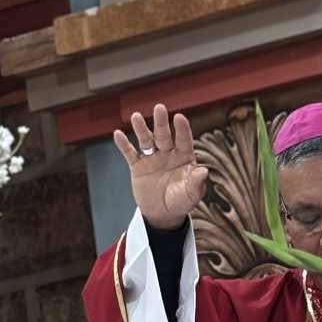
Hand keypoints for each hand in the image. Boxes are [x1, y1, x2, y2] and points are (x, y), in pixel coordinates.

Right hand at [113, 103, 208, 229]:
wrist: (162, 213)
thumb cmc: (181, 202)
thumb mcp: (190, 195)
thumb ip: (196, 182)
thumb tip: (204, 170)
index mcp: (184, 157)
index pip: (184, 140)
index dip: (182, 129)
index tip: (179, 117)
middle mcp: (168, 153)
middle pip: (164, 135)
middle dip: (161, 122)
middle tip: (159, 107)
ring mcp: (152, 158)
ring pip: (146, 140)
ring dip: (141, 128)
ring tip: (136, 116)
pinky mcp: (138, 166)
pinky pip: (130, 154)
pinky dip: (124, 145)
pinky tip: (117, 134)